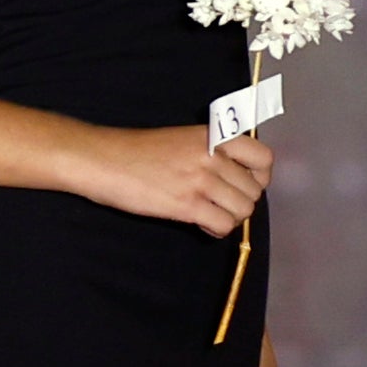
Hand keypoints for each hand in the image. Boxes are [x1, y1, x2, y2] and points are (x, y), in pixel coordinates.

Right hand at [82, 121, 271, 235]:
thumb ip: (210, 153)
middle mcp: (212, 156)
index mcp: (213, 136)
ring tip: (210, 214)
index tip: (246, 184)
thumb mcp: (181, 139)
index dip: (260, 177)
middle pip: (253, 191)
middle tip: (220, 205)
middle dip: (240, 202)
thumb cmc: (136, 151)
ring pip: (242, 210)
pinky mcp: (188, 204)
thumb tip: (233, 179)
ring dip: (230, 218)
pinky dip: (217, 229)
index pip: (263, 157)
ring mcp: (201, 180)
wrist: (103, 160)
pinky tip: (201, 224)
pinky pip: (223, 225)